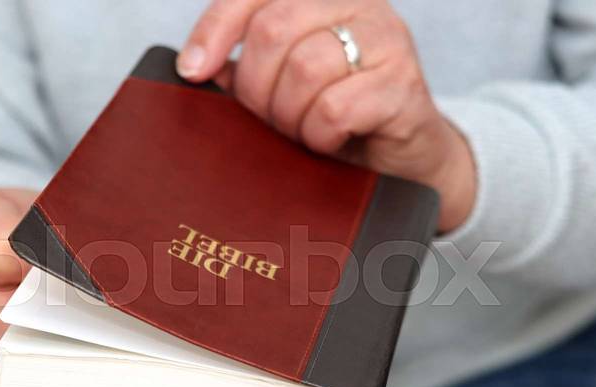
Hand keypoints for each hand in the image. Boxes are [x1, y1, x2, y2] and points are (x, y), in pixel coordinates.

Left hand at [178, 0, 475, 231]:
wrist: (401, 162)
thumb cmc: (339, 121)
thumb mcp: (283, 88)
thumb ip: (247, 69)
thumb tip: (194, 67)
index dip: (215, 29)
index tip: (193, 72)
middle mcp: (358, 4)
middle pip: (272, 30)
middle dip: (256, 88)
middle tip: (270, 119)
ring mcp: (385, 39)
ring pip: (303, 69)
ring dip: (290, 117)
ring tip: (302, 132)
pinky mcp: (402, 83)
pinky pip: (333, 109)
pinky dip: (319, 136)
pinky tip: (329, 142)